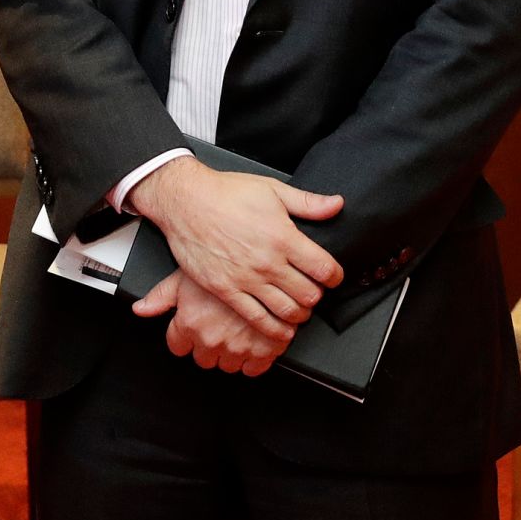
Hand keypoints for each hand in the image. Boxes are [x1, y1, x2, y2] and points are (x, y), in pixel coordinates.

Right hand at [128, 156, 344, 338]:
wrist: (184, 201)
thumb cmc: (224, 193)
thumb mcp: (271, 189)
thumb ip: (307, 202)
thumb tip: (336, 204)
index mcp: (282, 236)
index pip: (325, 269)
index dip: (335, 276)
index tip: (332, 276)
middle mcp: (267, 261)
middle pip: (309, 294)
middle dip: (316, 295)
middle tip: (312, 290)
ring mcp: (246, 279)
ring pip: (287, 311)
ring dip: (299, 314)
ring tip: (298, 308)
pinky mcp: (226, 290)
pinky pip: (257, 319)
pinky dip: (274, 330)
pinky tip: (280, 329)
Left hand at [132, 269, 287, 375]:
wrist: (263, 267)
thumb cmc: (223, 265)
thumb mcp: (184, 276)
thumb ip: (160, 296)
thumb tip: (141, 308)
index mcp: (190, 323)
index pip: (178, 347)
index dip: (183, 336)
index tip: (191, 327)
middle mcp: (211, 339)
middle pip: (203, 359)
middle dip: (207, 345)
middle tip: (216, 325)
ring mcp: (238, 347)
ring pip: (227, 365)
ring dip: (230, 352)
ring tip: (234, 329)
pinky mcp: (263, 352)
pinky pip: (253, 369)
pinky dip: (253, 359)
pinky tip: (251, 340)